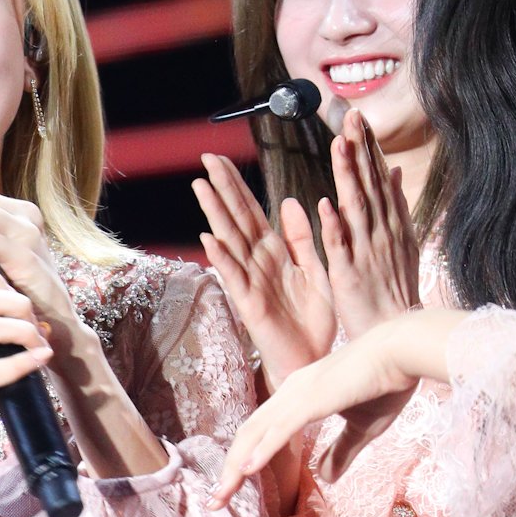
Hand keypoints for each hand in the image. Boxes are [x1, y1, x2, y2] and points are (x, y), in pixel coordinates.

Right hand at [192, 155, 335, 387]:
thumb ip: (301, 237)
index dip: (236, 184)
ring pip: (230, 241)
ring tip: (201, 187)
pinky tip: (209, 239)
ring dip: (215, 214)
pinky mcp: (250, 304)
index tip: (220, 159)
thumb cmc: (312, 318)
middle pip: (235, 218)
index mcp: (275, 252)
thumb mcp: (314, 268)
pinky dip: (222, 258)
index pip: (251, 210)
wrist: (313, 357)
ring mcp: (251, 281)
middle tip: (205, 158)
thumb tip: (289, 202)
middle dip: (222, 188)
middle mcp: (258, 262)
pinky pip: (234, 277)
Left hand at [209, 315, 431, 509]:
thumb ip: (342, 451)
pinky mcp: (313, 398)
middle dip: (229, 470)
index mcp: (297, 396)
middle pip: (247, 435)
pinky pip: (280, 428)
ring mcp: (298, 394)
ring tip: (220, 496)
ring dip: (236, 467)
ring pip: (255, 433)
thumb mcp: (362, 428)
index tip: (231, 489)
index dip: (243, 460)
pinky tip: (246, 471)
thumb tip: (326, 478)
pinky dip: (261, 450)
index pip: (260, 432)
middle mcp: (290, 392)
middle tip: (215, 502)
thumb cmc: (387, 383)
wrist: (404, 351)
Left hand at [319, 111, 419, 337]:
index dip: (368, 148)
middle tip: (351, 115)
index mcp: (390, 224)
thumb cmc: (394, 289)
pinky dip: (334, 226)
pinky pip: (340, 247)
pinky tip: (326, 204)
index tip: (359, 118)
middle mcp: (381, 233)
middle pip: (369, 184)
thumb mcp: (400, 242)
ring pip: (355, 207)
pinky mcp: (350, 275)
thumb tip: (393, 171)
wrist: (397, 333)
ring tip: (339, 146)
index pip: (378, 179)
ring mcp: (367, 252)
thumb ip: (395, 206)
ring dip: (347, 176)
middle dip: (360, 149)